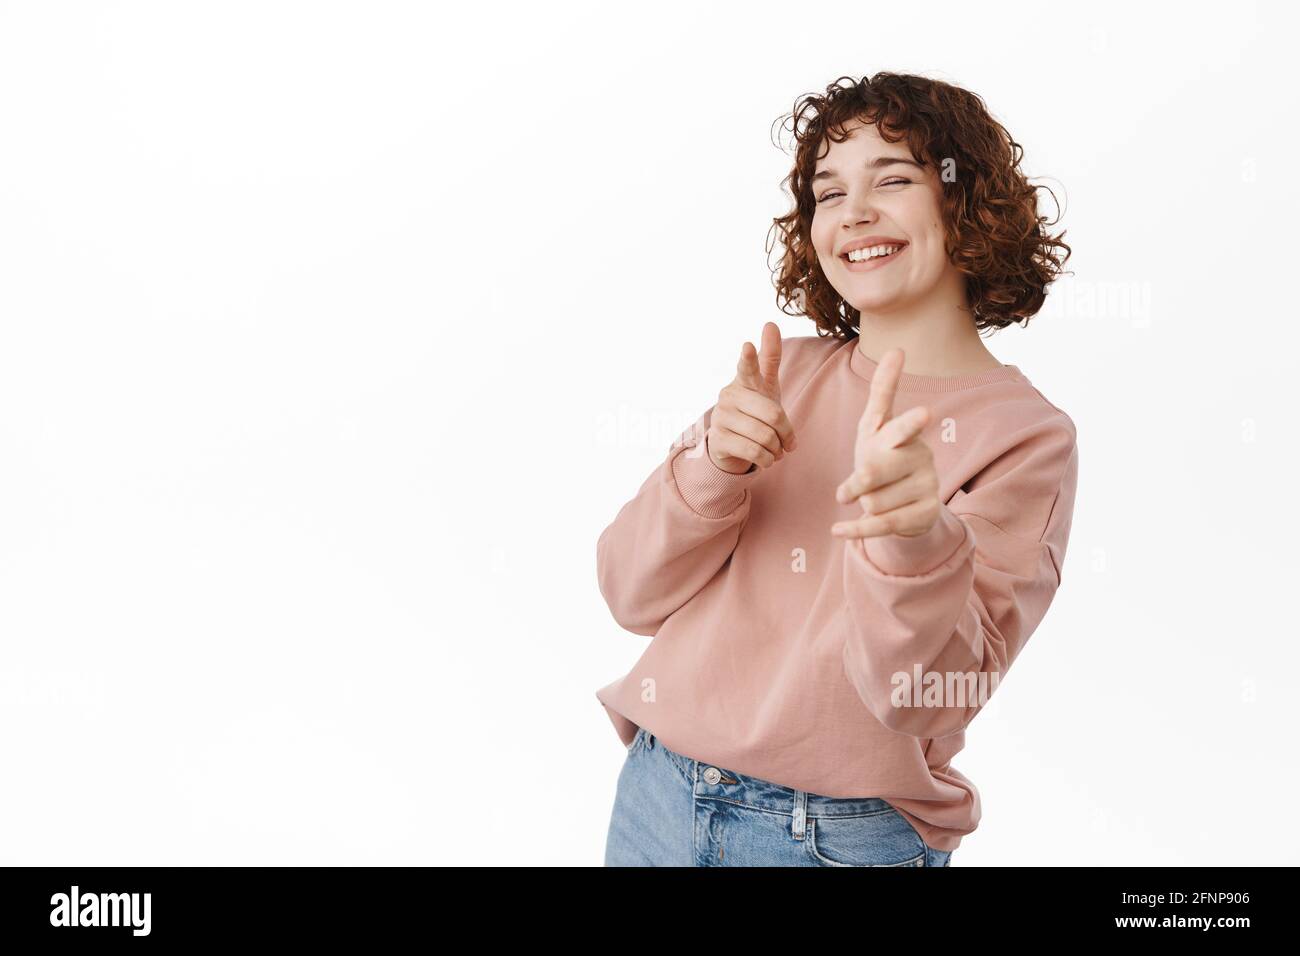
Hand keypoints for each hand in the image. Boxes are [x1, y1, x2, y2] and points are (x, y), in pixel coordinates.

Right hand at [707, 321, 797, 474]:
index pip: (747, 367)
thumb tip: (770, 323)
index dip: (749, 358)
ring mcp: (721, 417)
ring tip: (776, 450)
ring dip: (777, 449)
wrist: (732, 443)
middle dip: (785, 432)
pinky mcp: (718, 440)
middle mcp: (729, 395)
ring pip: (764, 436)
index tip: (747, 345)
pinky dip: (767, 459)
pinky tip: (767, 458)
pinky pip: (754, 451)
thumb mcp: (766, 384)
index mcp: (744, 380)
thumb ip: (769, 356)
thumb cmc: (754, 408)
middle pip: (772, 414)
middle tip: (788, 441)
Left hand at [830, 347, 939, 539]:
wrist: (908, 500)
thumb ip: (883, 391)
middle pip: (877, 470)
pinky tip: (839, 532)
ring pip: (873, 500)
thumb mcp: (877, 425)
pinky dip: (856, 530)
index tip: (924, 413)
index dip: (910, 422)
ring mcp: (927, 485)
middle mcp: (920, 457)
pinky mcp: (926, 513)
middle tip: (846, 492)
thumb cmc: (884, 454)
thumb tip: (898, 349)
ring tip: (873, 498)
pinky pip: (881, 525)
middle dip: (860, 482)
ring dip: (862, 503)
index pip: (903, 425)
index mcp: (903, 434)